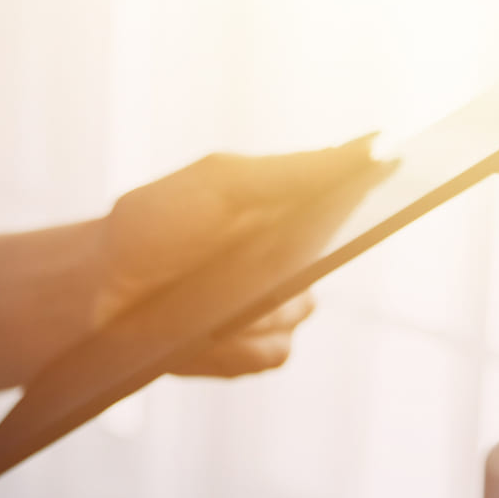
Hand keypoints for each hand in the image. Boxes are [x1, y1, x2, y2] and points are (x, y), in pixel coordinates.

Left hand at [93, 137, 381, 375]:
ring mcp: (280, 310)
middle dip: (299, 248)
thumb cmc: (154, 227)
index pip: (359, 190)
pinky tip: (202, 328)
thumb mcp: (221, 184)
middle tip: (257, 243)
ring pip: (298, 307)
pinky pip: (274, 348)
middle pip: (333, 254)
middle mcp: (296, 258)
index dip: (382, 181)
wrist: (96, 291)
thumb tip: (377, 144)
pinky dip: (237, 339)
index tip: (402, 161)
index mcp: (291, 208)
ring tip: (202, 289)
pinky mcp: (259, 353)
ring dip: (254, 298)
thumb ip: (296, 171)